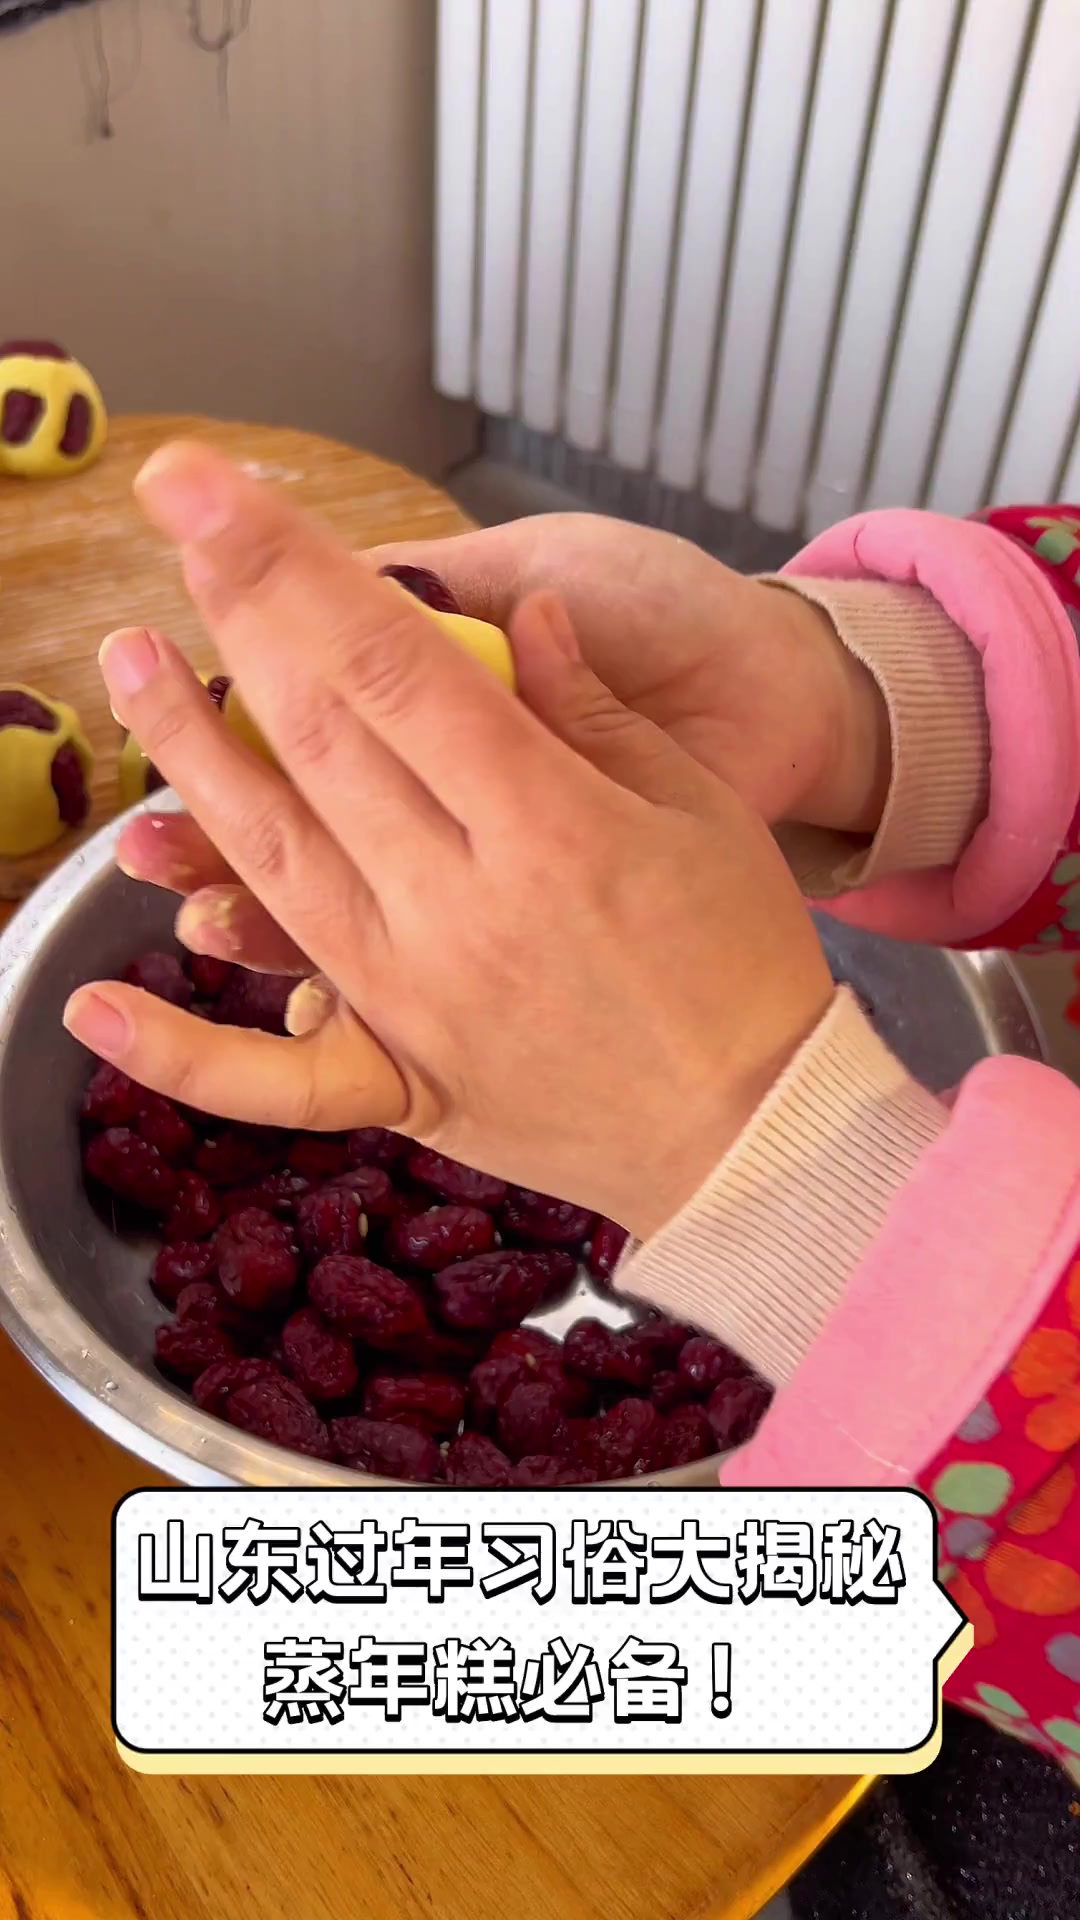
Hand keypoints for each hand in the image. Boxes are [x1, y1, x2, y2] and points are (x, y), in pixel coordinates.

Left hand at [65, 445, 833, 1238]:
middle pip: (315, 735)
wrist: (758, 1132)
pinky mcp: (403, 1078)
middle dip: (233, 614)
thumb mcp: (700, 808)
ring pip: (272, 860)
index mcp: (552, 826)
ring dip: (187, 758)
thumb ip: (595, 710)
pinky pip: (277, 1076)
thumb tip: (517, 624)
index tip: (207, 487)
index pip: (390, 661)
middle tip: (174, 525)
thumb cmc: (747, 960)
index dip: (286, 563)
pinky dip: (180, 1051)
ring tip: (131, 666)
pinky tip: (92, 1009)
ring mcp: (418, 999)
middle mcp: (463, 907)